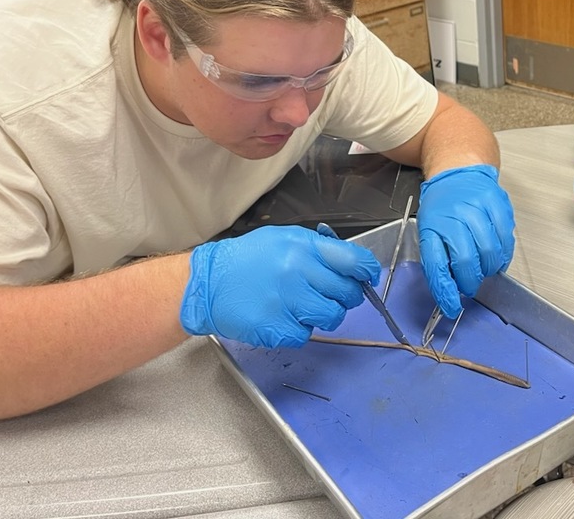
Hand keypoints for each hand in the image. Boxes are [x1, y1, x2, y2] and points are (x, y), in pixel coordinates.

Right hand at [180, 225, 380, 347]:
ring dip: (324, 315)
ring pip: (332, 316)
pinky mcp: (275, 327)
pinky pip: (306, 335)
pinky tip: (282, 317)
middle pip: (347, 292)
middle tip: (330, 295)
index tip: (367, 278)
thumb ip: (316, 250)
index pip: (353, 260)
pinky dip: (299, 329)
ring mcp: (287, 301)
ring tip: (304, 307)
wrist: (206, 283)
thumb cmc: (246, 260)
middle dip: (345, 296)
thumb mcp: (283, 240)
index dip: (367, 271)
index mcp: (302, 247)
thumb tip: (351, 265)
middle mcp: (297, 272)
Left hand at [417, 165, 515, 317]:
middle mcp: (455, 216)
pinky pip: (506, 239)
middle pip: (467, 261)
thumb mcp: (429, 232)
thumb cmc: (442, 206)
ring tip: (483, 267)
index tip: (451, 307)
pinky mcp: (499, 204)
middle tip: (470, 284)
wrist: (458, 172)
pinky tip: (496, 255)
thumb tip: (446, 292)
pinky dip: (503, 255)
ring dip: (488, 269)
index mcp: (434, 225)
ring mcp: (479, 208)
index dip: (446, 291)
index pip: (438, 266)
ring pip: (490, 253)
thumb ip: (437, 260)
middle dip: (470, 281)